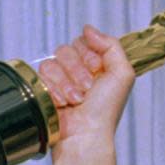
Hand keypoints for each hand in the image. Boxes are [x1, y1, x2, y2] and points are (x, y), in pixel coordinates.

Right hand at [38, 25, 134, 144]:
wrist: (86, 135)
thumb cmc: (105, 111)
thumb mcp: (122, 74)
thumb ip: (112, 45)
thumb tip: (89, 29)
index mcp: (96, 65)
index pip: (83, 41)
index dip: (88, 54)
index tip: (96, 70)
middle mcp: (78, 71)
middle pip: (66, 49)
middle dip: (77, 70)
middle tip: (88, 89)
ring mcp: (61, 81)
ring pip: (53, 62)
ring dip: (67, 82)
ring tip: (76, 100)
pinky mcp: (45, 90)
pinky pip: (42, 75)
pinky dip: (54, 90)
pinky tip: (63, 104)